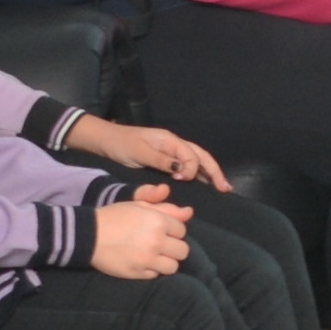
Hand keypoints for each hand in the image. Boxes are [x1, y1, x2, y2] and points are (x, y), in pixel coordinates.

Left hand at [80, 116, 229, 187]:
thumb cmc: (121, 146)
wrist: (105, 141)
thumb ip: (162, 161)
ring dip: (210, 173)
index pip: (191, 156)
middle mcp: (174, 144)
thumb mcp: (139, 153)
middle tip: (225, 188)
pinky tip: (203, 184)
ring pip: (197, 160)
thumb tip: (183, 170)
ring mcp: (170, 151)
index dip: (191, 170)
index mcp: (170, 141)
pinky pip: (187, 165)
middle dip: (214, 172)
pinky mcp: (165, 158)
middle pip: (201, 156)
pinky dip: (198, 174)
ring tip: (222, 187)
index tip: (180, 180)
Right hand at [89, 186, 195, 279]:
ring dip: (166, 261)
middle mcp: (157, 241)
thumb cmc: (114, 216)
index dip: (172, 231)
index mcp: (159, 221)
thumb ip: (166, 208)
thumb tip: (189, 212)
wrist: (89, 235)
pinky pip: (156, 275)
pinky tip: (142, 262)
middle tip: (160, 245)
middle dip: (174, 248)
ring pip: (173, 266)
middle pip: (183, 251)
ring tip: (154, 256)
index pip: (182, 231)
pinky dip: (152, 270)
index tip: (161, 231)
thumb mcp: (139, 205)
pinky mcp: (138, 273)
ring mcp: (148, 259)